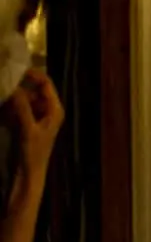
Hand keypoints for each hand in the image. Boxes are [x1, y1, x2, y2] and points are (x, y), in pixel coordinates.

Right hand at [7, 69, 62, 187]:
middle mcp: (47, 110)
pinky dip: (7, 108)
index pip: (45, 84)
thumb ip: (22, 107)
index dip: (31, 74)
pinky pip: (15, 109)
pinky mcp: (25, 123)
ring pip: (21, 99)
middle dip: (17, 86)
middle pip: (31, 90)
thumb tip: (14, 87)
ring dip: (10, 97)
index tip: (13, 68)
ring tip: (0, 97)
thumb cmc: (33, 153)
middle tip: (1, 82)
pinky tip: (0, 110)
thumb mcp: (28, 128)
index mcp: (54, 109)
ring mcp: (35, 116)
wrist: (28, 173)